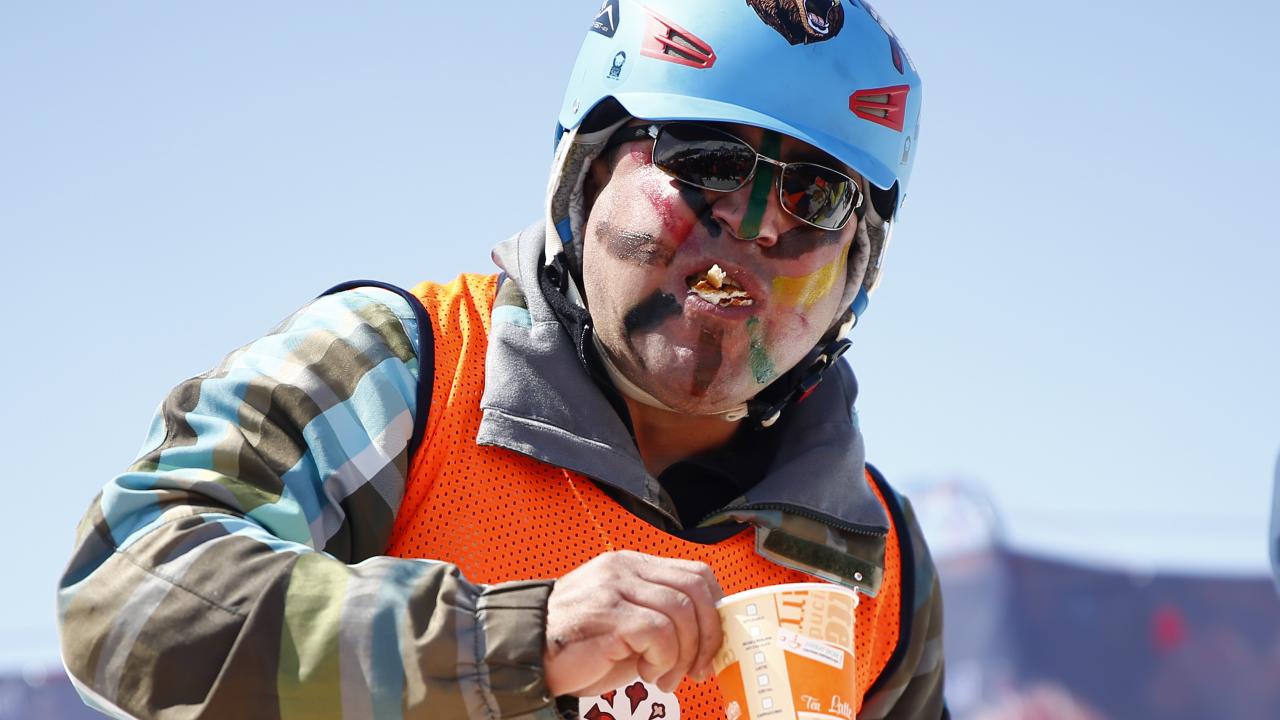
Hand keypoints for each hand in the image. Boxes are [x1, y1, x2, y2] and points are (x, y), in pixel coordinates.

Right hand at [543, 550, 724, 696]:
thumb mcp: (630, 629)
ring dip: (682, 655)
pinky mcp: (606, 613)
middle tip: (698, 668)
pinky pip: (658, 632)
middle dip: (707, 636)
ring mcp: (614, 588)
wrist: (526, 656)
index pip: (696, 574)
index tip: (713, 644)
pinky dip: (663, 660)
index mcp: (633, 567)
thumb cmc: (576, 649)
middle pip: (695, 590)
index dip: (715, 610)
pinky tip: (648, 674)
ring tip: (664, 677)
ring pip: (681, 613)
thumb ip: (664, 623)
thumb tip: (708, 639)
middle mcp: (624, 570)